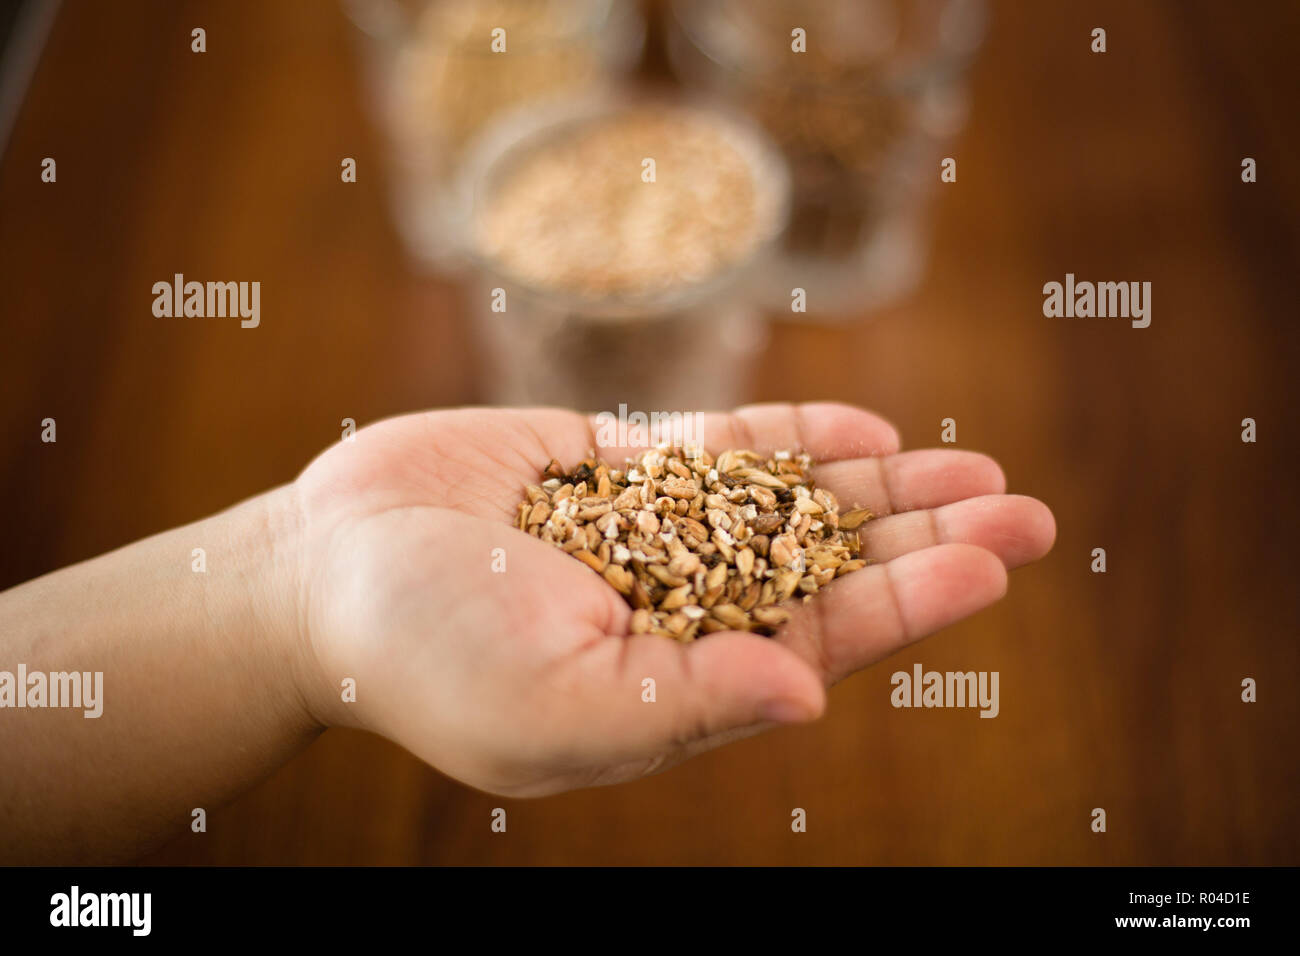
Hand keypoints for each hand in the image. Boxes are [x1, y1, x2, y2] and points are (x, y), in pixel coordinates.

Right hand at [291, 403, 1054, 796]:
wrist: (324, 569)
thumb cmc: (425, 652)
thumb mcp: (551, 703)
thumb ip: (682, 702)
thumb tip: (810, 693)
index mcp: (679, 679)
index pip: (822, 639)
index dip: (911, 602)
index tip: (994, 562)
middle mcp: (680, 605)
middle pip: (828, 568)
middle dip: (924, 538)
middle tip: (1025, 507)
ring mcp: (652, 530)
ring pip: (790, 502)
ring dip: (880, 485)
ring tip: (971, 464)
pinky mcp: (614, 463)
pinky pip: (720, 447)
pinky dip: (790, 436)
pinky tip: (862, 429)